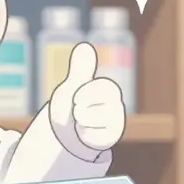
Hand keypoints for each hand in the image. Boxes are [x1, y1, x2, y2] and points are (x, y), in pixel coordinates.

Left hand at [47, 42, 126, 158]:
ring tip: (80, 122)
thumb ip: (81, 69)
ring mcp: (115, 122)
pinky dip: (84, 135)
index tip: (76, 98)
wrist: (67, 130)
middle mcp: (116, 105)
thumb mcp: (74, 85)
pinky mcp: (110, 137)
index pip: (106, 88)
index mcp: (109, 90)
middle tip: (77, 111)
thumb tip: (85, 45)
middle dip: (82, 109)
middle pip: (101, 106)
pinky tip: (83, 133)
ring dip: (81, 122)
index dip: (88, 93)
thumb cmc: (73, 104)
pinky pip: (95, 137)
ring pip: (97, 121)